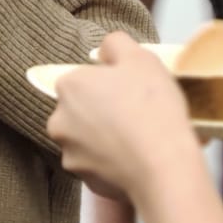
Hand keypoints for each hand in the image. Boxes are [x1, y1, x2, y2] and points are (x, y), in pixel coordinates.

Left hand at [47, 33, 202, 201]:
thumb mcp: (140, 57)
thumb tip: (105, 49)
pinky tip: (135, 159)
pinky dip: (113, 162)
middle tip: (136, 114)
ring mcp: (69, 153)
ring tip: (138, 138)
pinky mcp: (85, 180)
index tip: (132, 92)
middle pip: (82, 109)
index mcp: (69, 86)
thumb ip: (115, 43)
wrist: (163, 165)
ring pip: (88, 139)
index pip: (85, 78)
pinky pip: (98, 165)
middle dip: (103, 111)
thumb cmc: (152, 107)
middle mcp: (59, 120)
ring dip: (106, 137)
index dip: (110, 83)